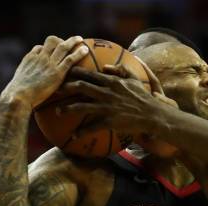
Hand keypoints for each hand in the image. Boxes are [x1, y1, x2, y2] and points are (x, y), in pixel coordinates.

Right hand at [1, 35, 87, 107]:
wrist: (19, 96)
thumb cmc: (17, 96)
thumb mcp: (18, 84)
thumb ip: (25, 83)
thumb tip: (26, 91)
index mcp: (29, 59)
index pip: (39, 48)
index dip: (46, 48)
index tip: (52, 51)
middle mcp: (40, 57)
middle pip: (51, 41)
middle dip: (61, 40)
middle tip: (69, 42)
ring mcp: (49, 64)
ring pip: (63, 47)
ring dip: (73, 41)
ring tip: (80, 39)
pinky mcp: (57, 72)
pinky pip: (70, 59)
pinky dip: (78, 53)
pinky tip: (85, 50)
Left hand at [55, 57, 176, 136]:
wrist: (152, 114)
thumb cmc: (144, 97)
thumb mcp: (134, 79)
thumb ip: (121, 70)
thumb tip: (106, 67)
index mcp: (111, 82)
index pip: (90, 74)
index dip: (75, 72)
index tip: (65, 72)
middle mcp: (106, 92)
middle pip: (81, 87)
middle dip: (66, 87)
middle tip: (55, 90)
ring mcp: (107, 107)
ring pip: (82, 106)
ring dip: (68, 109)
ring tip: (58, 112)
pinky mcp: (109, 121)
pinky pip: (92, 127)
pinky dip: (82, 131)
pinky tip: (74, 136)